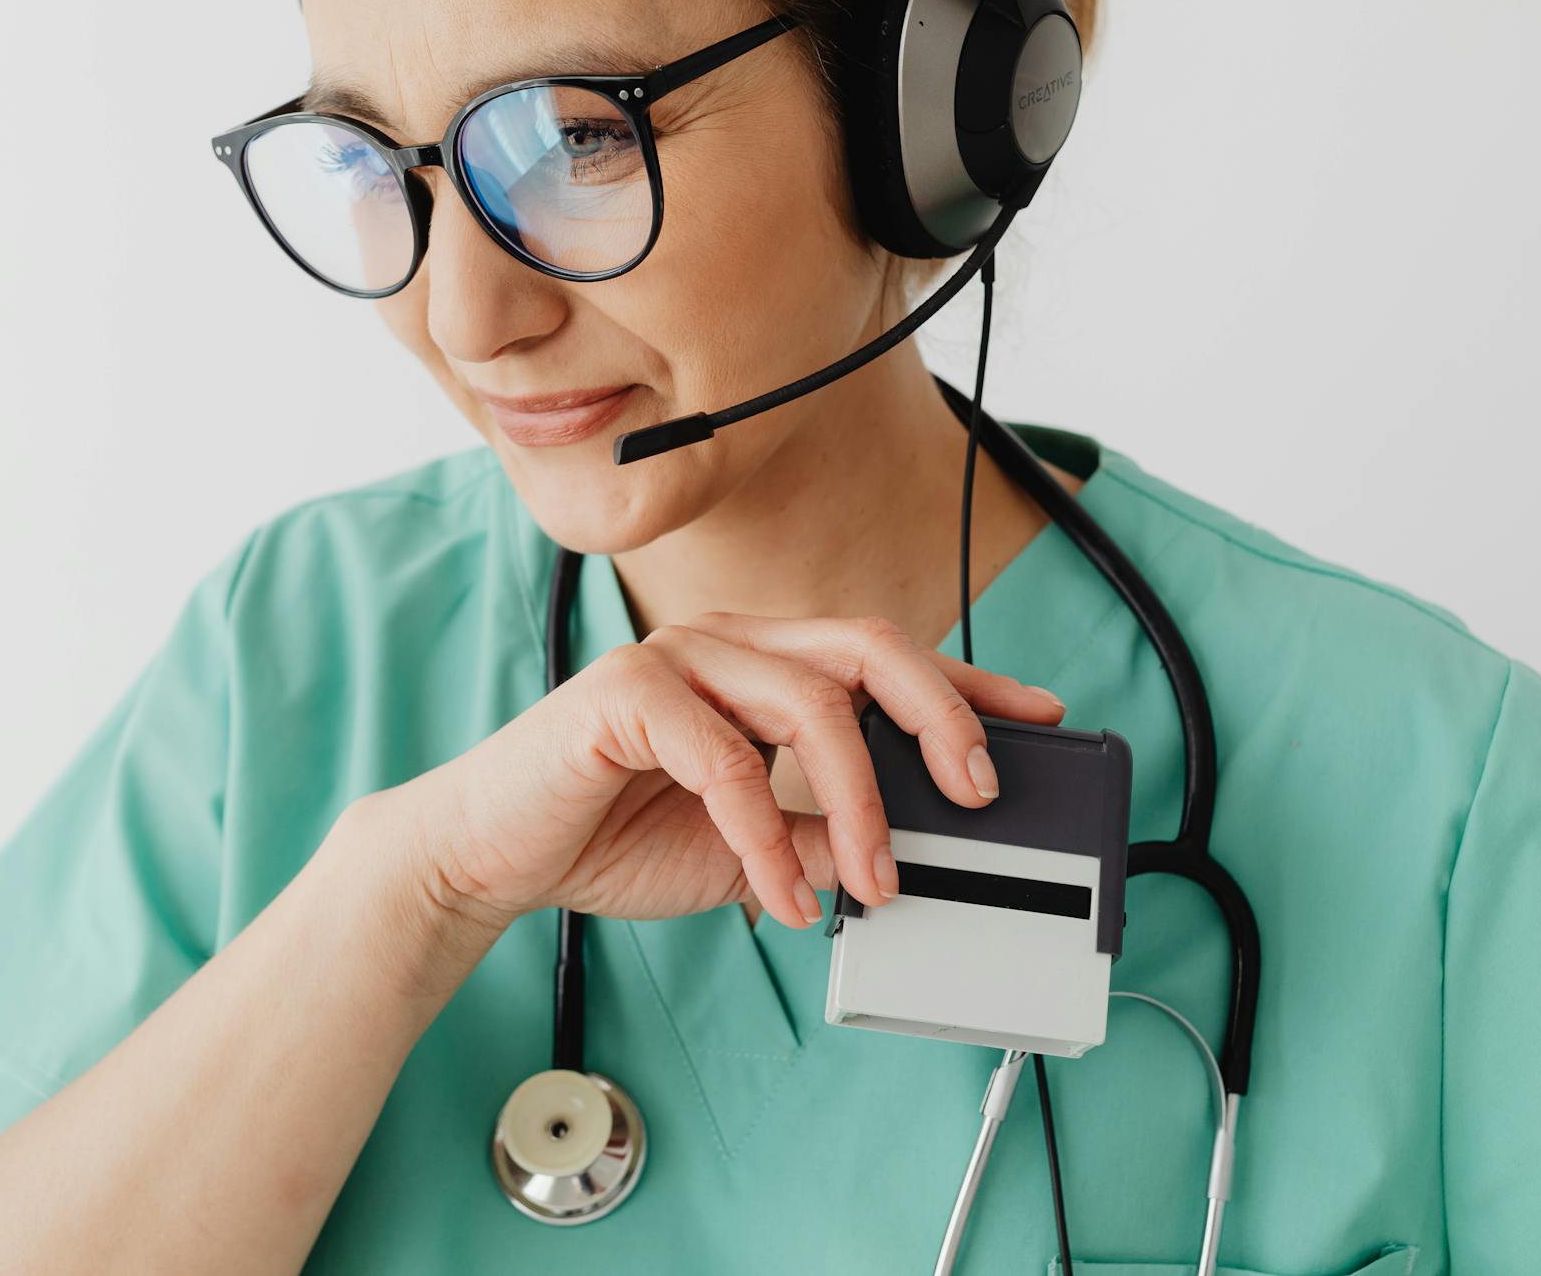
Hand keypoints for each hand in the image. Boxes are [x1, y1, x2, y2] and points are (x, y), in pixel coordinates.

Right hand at [389, 611, 1065, 930]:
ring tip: (874, 880)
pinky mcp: (624, 694)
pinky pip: (722, 758)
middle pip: (865, 647)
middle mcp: (729, 644)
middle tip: (976, 794)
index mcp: (765, 664)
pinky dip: (763, 836)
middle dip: (938, 717)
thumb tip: (905, 855)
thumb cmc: (615, 833)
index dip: (969, 686)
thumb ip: (821, 838)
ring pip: (808, 701)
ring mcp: (676, 658)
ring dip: (859, 801)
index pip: (886, 658)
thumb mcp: (753, 851)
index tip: (1041, 719)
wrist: (498, 853)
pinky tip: (780, 897)